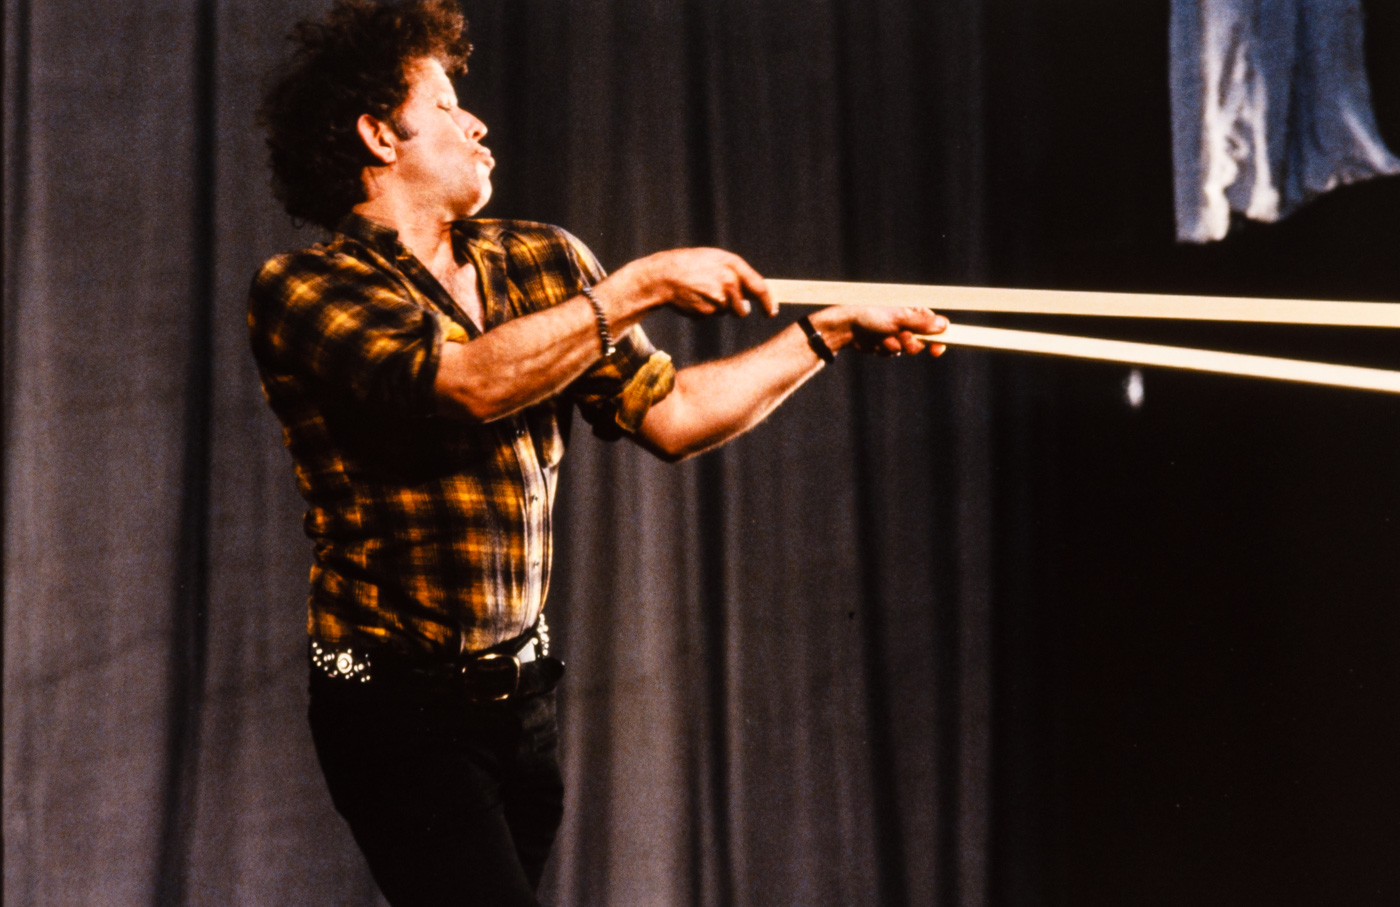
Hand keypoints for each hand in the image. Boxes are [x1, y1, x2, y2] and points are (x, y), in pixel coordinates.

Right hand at [607, 248, 774, 318]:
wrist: (662, 276)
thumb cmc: (690, 265)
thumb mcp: (715, 259)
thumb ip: (736, 273)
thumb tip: (755, 294)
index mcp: (732, 264)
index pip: (760, 287)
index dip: (768, 302)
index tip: (771, 312)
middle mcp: (728, 281)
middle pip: (743, 308)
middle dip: (737, 309)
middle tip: (720, 299)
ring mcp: (717, 298)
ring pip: (726, 312)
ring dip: (719, 308)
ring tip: (702, 293)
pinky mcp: (706, 312)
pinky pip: (712, 315)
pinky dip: (705, 310)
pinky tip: (693, 298)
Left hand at [811, 306, 948, 356]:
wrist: (846, 327)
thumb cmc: (871, 315)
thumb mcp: (900, 318)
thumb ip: (922, 323)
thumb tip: (945, 325)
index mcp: (912, 311)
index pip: (933, 325)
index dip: (938, 338)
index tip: (937, 349)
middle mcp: (906, 322)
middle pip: (922, 341)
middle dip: (911, 343)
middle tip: (901, 338)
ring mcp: (895, 333)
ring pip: (907, 350)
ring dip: (895, 346)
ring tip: (883, 338)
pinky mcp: (885, 344)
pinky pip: (893, 353)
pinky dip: (885, 350)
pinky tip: (875, 342)